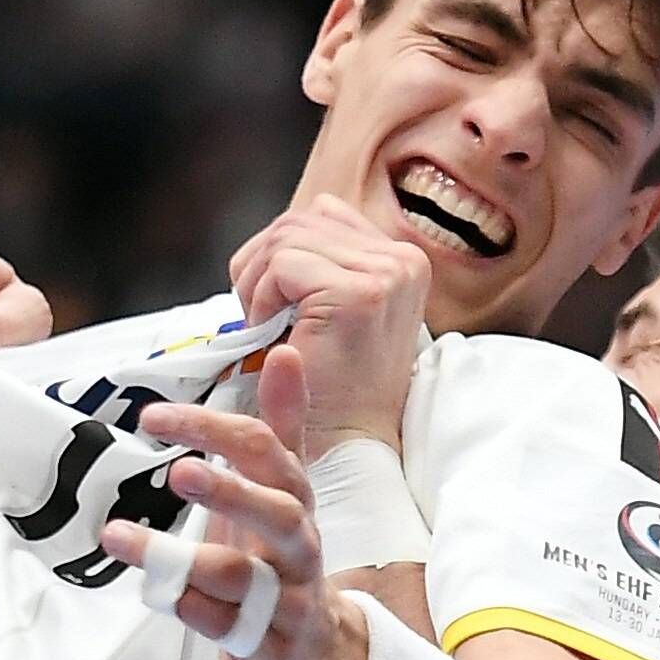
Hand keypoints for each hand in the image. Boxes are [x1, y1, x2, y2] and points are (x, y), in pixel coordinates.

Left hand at [99, 392, 371, 659]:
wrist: (313, 653)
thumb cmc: (282, 559)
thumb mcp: (284, 489)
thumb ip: (281, 425)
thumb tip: (285, 352)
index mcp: (293, 500)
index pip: (265, 452)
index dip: (213, 430)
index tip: (154, 417)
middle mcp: (295, 547)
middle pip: (277, 513)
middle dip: (229, 491)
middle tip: (178, 473)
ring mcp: (283, 599)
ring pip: (239, 577)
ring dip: (177, 556)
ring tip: (117, 535)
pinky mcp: (264, 646)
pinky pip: (226, 628)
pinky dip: (190, 609)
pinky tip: (155, 592)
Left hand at [226, 195, 430, 453]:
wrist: (345, 445)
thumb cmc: (331, 385)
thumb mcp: (333, 311)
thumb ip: (321, 264)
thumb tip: (275, 235)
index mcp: (402, 259)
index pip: (321, 215)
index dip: (280, 251)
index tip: (270, 299)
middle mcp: (403, 259)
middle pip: (299, 221)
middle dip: (261, 264)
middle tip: (256, 316)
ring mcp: (386, 274)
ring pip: (286, 237)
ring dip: (257, 282)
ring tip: (263, 326)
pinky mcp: (359, 293)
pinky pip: (283, 264)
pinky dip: (260, 297)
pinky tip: (267, 333)